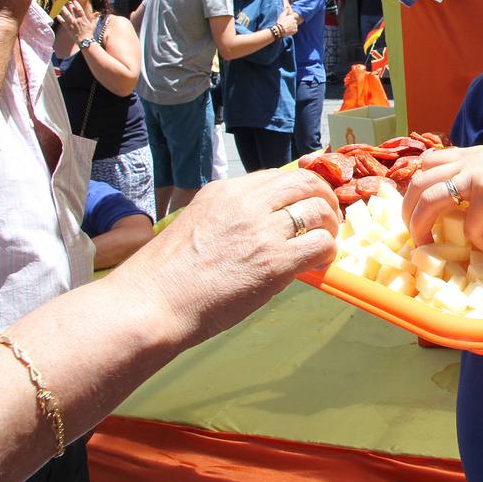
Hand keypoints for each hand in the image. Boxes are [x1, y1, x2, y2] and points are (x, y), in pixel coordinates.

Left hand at [57, 0, 97, 42]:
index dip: (76, 4)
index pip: (79, 10)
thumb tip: (97, 13)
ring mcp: (72, 24)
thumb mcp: (93, 25)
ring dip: (64, 10)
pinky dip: (60, 19)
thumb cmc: (90, 33)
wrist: (85, 41)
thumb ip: (94, 18)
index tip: (74, 1)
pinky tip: (58, 16)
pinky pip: (63, 23)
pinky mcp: (68, 28)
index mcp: (83, 19)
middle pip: (72, 11)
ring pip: (67, 16)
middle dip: (69, 6)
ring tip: (62, 7)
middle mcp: (77, 20)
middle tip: (67, 2)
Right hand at [115, 169, 340, 343]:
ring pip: (318, 211)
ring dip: (330, 226)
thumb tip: (262, 226)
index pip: (277, 177)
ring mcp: (263, 230)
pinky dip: (327, 252)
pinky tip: (319, 263)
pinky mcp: (275, 262)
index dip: (301, 188)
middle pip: (305, 184)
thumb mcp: (196, 224)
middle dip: (324, 198)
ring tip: (326, 242)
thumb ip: (230, 217)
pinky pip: (320, 245)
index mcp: (225, 191)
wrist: (152, 304)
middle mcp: (246, 202)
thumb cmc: (166, 276)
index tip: (310, 200)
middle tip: (328, 217)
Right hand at [275, 9, 300, 35]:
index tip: (286, 21)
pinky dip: (292, 31)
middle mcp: (295, 21)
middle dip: (291, 23)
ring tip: (287, 28)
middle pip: (294, 22)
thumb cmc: (280, 22)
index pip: (292, 17)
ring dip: (292, 27)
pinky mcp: (295, 30)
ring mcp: (295, 26)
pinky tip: (288, 31)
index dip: (289, 19)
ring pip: (294, 26)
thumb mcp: (282, 15)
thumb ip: (285, 11)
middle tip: (286, 25)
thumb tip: (287, 8)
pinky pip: (295, 30)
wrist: (280, 30)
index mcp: (292, 17)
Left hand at [402, 138, 482, 251]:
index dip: (416, 185)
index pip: (429, 161)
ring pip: (429, 202)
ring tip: (430, 247)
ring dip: (423, 228)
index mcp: (473, 155)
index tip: (416, 208)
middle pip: (418, 182)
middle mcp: (469, 162)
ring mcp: (477, 177)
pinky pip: (473, 228)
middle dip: (408, 211)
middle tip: (415, 235)